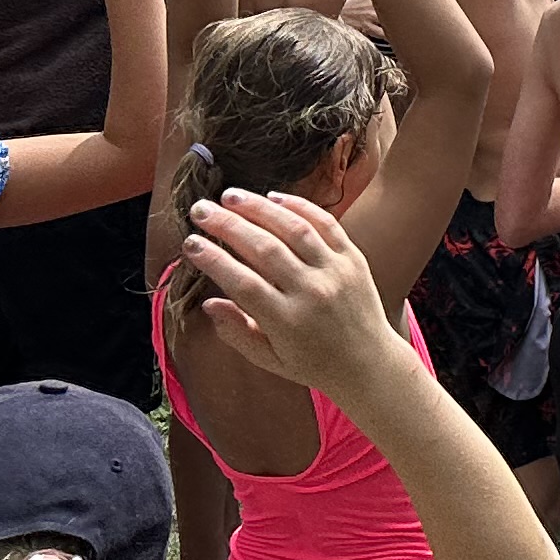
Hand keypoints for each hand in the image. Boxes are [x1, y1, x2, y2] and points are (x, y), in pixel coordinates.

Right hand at [175, 190, 398, 397]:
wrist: (369, 363)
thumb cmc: (312, 363)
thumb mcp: (268, 359)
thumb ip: (236, 332)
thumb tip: (207, 303)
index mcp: (287, 321)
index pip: (243, 283)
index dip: (214, 260)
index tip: (190, 243)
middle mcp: (312, 292)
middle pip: (264, 249)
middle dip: (227, 225)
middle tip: (200, 209)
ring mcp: (336, 271)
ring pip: (294, 229)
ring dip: (259, 208)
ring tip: (229, 196)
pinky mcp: (354, 258)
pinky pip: (326, 224)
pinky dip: (299, 207)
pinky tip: (272, 198)